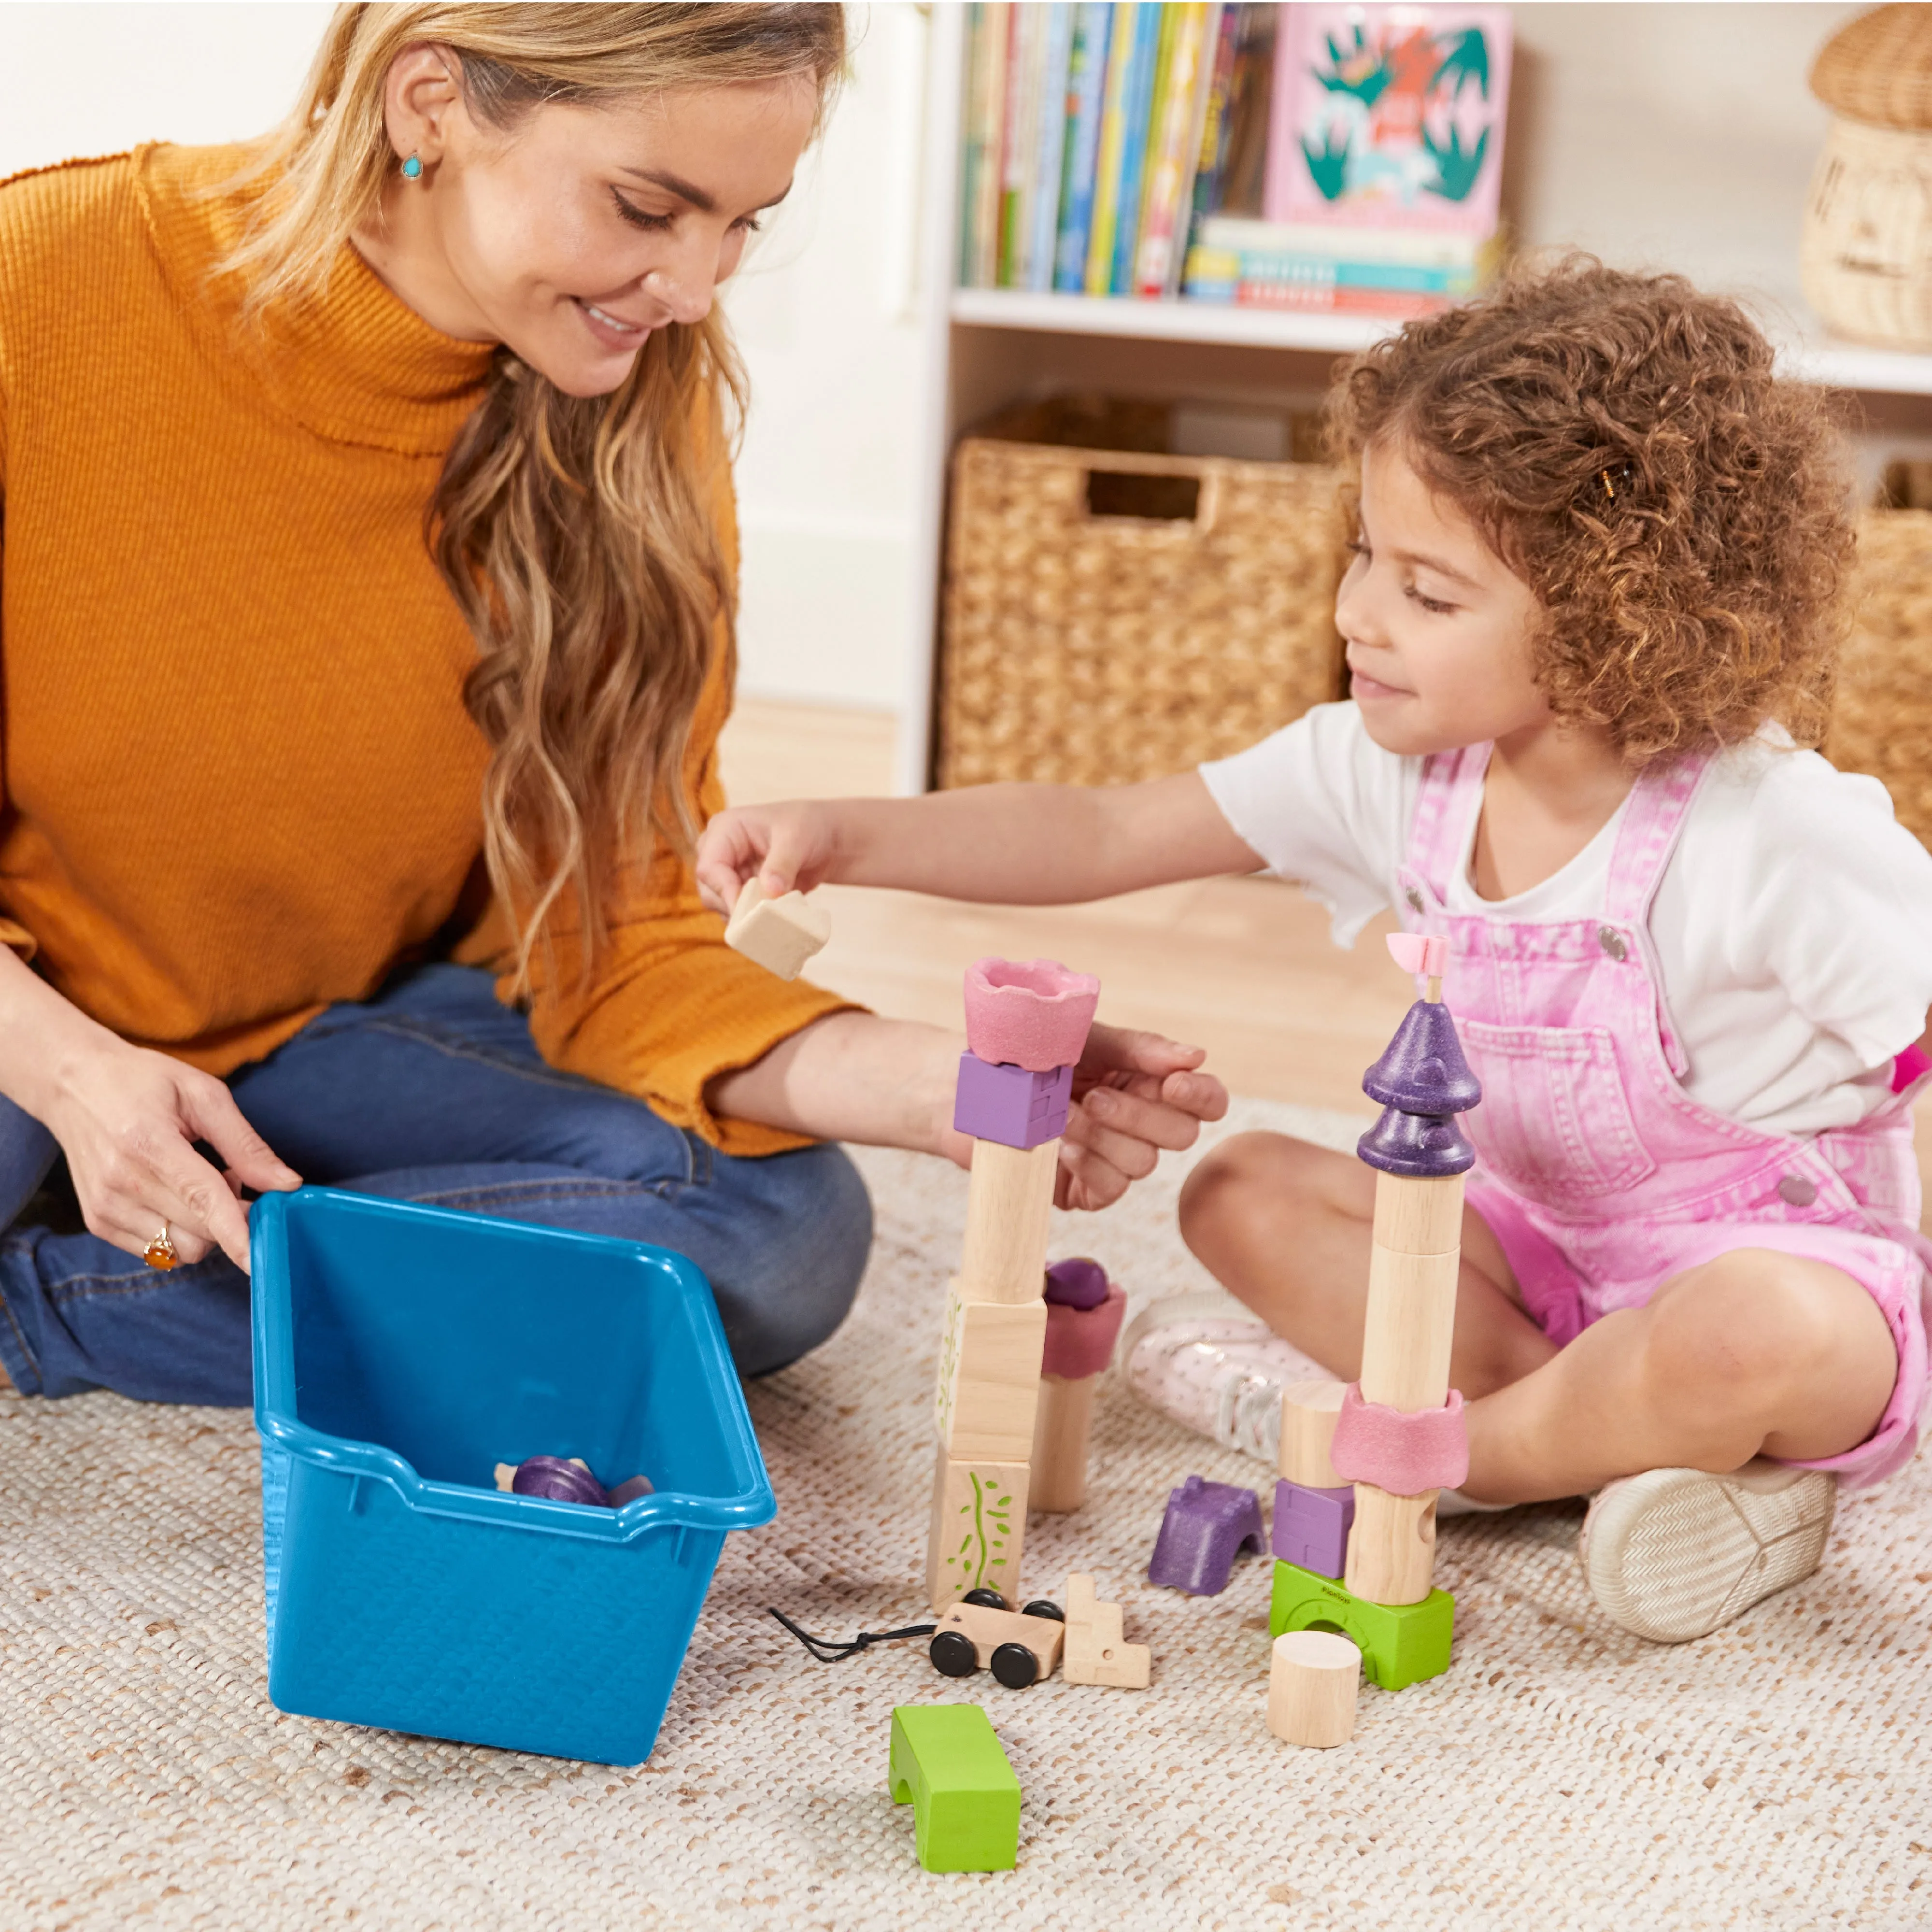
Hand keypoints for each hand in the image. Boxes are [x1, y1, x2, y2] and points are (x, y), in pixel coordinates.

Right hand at [36, 1031, 301, 1272]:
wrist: (73, 1085)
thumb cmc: (143, 1082)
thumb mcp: (203, 1095)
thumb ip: (246, 1144)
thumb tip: (287, 1184)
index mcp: (147, 1143)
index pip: (200, 1199)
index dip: (235, 1231)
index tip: (259, 1259)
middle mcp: (120, 1182)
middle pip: (198, 1232)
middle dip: (232, 1215)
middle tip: (231, 1175)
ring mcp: (104, 1207)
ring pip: (180, 1249)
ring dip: (206, 1227)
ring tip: (199, 1182)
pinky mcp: (97, 1223)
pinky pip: (157, 1251)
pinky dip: (179, 1232)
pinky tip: (175, 1197)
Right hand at [695, 802, 843, 917]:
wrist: (824, 840)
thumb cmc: (808, 827)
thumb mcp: (798, 839)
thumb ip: (782, 865)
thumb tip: (770, 892)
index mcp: (725, 829)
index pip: (709, 867)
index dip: (724, 890)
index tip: (748, 910)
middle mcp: (720, 852)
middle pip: (710, 891)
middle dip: (735, 907)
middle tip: (764, 919)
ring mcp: (729, 874)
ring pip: (721, 906)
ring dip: (745, 916)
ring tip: (775, 916)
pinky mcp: (742, 892)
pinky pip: (738, 913)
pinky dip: (754, 921)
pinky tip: (776, 919)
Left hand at [933, 1021, 1228, 1209]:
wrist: (970, 1087)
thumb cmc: (1027, 1056)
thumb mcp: (1084, 1039)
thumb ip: (1140, 1048)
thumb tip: (1197, 1055)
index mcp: (1148, 1083)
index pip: (1206, 1100)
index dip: (1201, 1095)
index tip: (1174, 1082)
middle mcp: (1140, 1124)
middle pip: (1182, 1135)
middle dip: (1139, 1114)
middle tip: (1095, 1095)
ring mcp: (1114, 1161)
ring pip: (1144, 1163)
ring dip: (1102, 1135)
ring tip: (1061, 1114)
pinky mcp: (1085, 1191)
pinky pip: (1110, 1188)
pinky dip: (1088, 1165)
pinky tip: (1062, 1148)